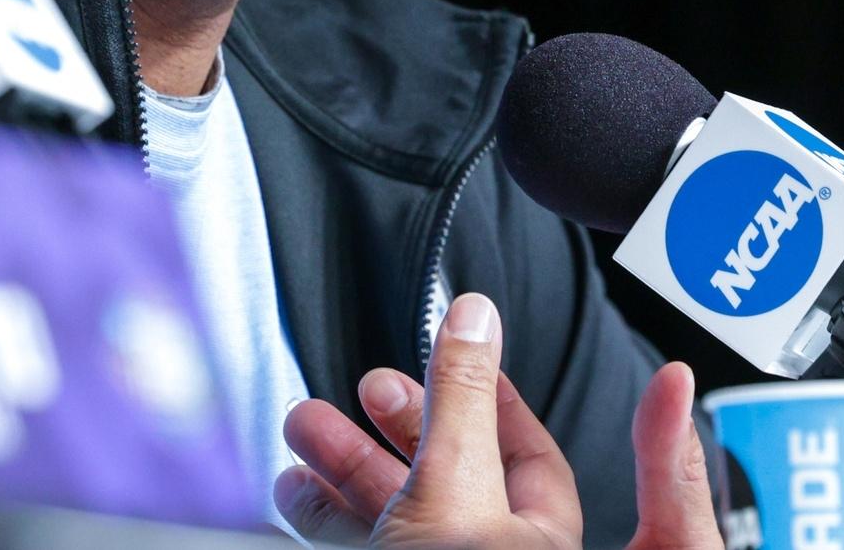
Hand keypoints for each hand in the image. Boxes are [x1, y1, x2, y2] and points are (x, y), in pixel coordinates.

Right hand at [275, 291, 720, 548]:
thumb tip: (477, 316)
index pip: (527, 456)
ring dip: (347, 473)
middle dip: (397, 429)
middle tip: (360, 390)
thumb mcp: (453, 495)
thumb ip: (460, 401)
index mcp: (547, 549)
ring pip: (401, 523)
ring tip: (302, 432)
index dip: (486, 396)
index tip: (453, 351)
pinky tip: (296, 494)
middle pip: (455, 484)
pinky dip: (332, 521)